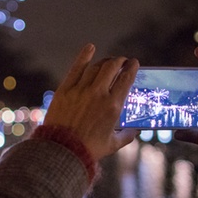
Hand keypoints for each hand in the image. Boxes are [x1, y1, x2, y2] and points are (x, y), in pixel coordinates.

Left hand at [42, 43, 139, 160]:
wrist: (62, 150)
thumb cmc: (89, 149)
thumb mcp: (112, 144)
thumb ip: (126, 136)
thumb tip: (135, 131)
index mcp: (113, 106)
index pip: (126, 79)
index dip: (132, 68)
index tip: (134, 63)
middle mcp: (99, 94)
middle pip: (112, 67)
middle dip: (120, 61)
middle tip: (122, 61)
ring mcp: (81, 90)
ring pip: (96, 66)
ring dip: (105, 61)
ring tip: (108, 61)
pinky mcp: (65, 89)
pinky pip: (76, 68)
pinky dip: (84, 56)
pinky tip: (90, 48)